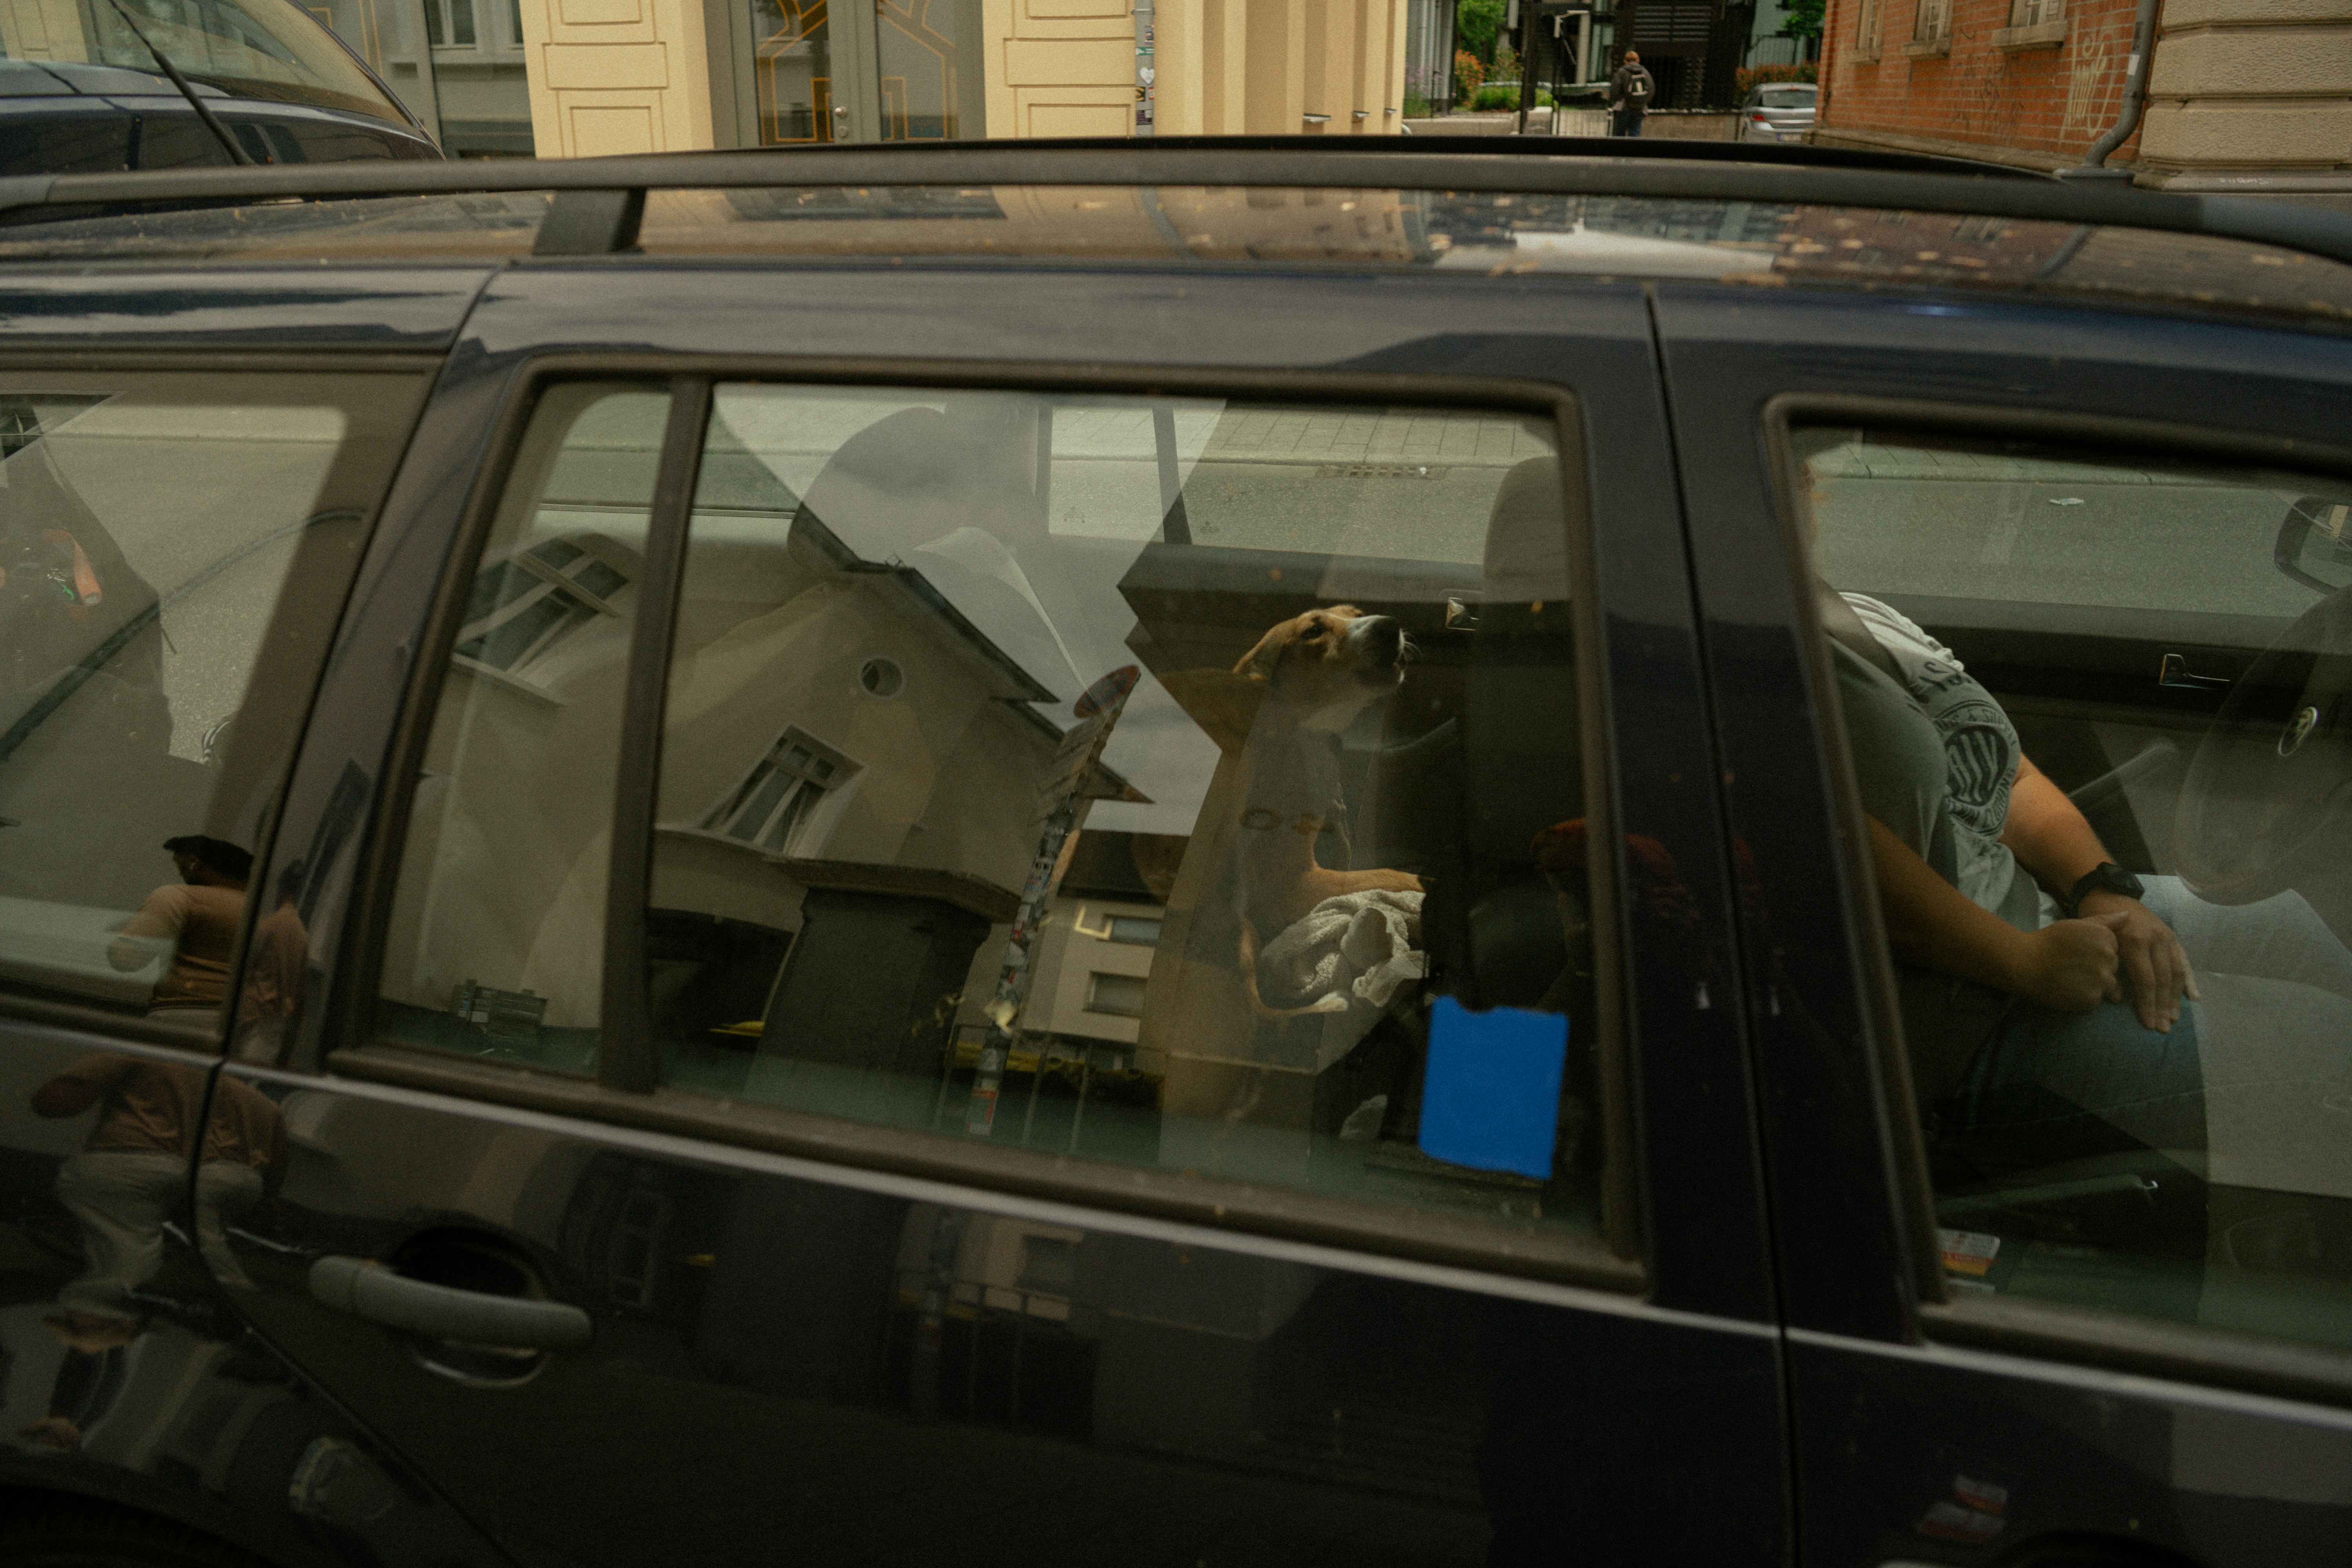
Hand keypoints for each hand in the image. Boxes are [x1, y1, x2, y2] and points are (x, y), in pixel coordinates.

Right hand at [2007, 914, 2124, 1013]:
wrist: (2024, 963)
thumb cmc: (2048, 941)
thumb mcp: (2076, 925)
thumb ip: (2104, 921)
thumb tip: (2128, 914)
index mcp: (2105, 937)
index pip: (2113, 949)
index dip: (2095, 953)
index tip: (2077, 952)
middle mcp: (2107, 957)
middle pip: (2112, 968)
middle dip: (2097, 969)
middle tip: (2072, 966)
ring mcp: (2100, 979)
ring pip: (2107, 985)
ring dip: (2092, 984)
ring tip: (2070, 978)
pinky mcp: (2091, 999)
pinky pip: (2095, 1000)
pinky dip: (2083, 998)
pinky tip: (2068, 989)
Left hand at [2076, 891, 2198, 1031]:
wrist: (2107, 892)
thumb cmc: (2094, 919)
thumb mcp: (2096, 939)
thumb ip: (2109, 965)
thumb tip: (2119, 997)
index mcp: (2135, 941)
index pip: (2146, 980)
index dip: (2148, 1004)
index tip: (2148, 1024)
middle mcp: (2155, 939)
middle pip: (2163, 980)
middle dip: (2163, 1006)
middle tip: (2163, 1029)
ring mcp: (2166, 937)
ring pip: (2175, 972)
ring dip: (2176, 998)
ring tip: (2174, 1018)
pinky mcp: (2171, 936)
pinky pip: (2183, 960)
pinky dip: (2189, 979)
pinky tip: (2194, 996)